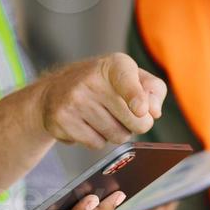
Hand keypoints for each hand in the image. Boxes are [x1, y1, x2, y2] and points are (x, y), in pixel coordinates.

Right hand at [35, 54, 166, 147]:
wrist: (55, 90)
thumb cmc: (104, 84)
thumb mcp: (131, 76)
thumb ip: (153, 89)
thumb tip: (154, 112)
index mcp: (115, 65)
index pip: (126, 81)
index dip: (136, 96)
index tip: (140, 109)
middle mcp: (92, 79)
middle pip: (134, 121)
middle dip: (136, 124)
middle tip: (123, 113)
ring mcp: (75, 100)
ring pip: (116, 136)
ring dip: (115, 132)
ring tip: (102, 116)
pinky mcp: (62, 119)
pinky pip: (96, 144)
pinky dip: (97, 139)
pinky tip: (86, 124)